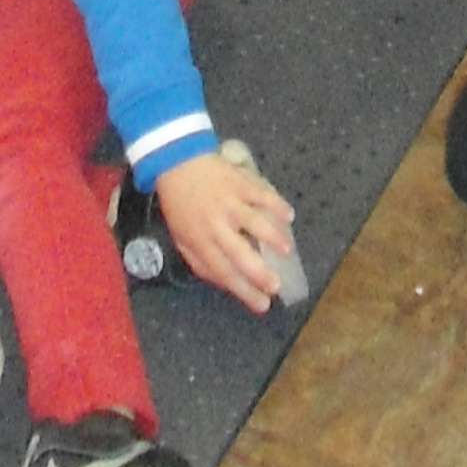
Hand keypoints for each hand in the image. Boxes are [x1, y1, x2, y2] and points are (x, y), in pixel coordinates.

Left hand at [152, 148, 296, 313]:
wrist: (177, 162)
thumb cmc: (180, 204)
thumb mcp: (181, 238)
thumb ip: (201, 261)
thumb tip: (225, 281)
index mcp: (199, 241)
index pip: (224, 272)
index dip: (244, 291)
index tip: (262, 305)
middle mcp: (216, 225)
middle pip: (241, 254)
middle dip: (261, 274)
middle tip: (277, 286)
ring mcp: (230, 202)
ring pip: (256, 223)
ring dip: (274, 238)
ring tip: (287, 250)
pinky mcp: (240, 181)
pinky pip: (262, 195)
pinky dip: (278, 205)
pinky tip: (289, 216)